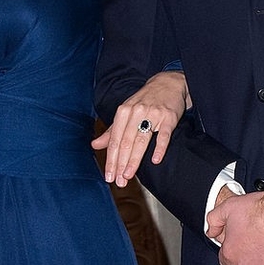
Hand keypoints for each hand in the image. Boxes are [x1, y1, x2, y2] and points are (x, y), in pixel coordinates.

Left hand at [92, 71, 190, 186]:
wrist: (168, 83)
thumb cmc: (145, 100)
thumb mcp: (126, 111)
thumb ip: (112, 131)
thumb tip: (95, 145)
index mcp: (124, 111)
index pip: (115, 140)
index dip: (111, 159)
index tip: (108, 175)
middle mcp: (136, 112)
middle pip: (126, 142)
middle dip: (121, 163)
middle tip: (118, 181)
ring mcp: (153, 114)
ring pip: (141, 140)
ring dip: (134, 160)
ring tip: (128, 175)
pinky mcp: (169, 117)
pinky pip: (163, 135)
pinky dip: (159, 148)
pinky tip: (155, 160)